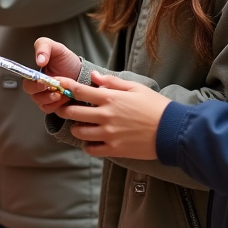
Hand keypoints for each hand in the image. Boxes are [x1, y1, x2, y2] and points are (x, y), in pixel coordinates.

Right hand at [23, 38, 83, 113]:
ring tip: (63, 93)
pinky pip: (49, 109)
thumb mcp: (56, 48)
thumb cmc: (66, 60)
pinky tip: (65, 98)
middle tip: (55, 88)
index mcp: (35, 73)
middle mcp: (37, 86)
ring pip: (40, 102)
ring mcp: (44, 96)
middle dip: (42, 92)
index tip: (42, 82)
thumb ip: (44, 47)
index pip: (26, 80)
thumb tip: (39, 59)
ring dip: (51, 99)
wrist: (81, 72)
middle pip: (31, 93)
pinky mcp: (53, 104)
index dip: (33, 83)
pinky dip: (57, 105)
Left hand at [57, 73, 171, 159]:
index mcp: (110, 98)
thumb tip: (95, 78)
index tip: (56, 84)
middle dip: (65, 109)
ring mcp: (108, 134)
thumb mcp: (136, 88)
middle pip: (73, 112)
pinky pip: (91, 149)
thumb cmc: (156, 106)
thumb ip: (113, 83)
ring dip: (77, 128)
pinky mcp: (114, 149)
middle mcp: (106, 116)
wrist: (171, 131)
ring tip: (82, 125)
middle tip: (65, 108)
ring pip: (79, 132)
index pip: (79, 90)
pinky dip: (87, 145)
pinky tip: (92, 141)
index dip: (65, 86)